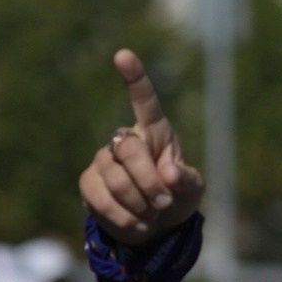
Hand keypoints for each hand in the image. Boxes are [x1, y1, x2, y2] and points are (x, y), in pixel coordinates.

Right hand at [80, 49, 203, 245]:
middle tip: (164, 203)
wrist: (153, 227)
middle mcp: (126, 140)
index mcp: (155, 132)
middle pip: (130, 150)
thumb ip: (186, 180)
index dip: (135, 78)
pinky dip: (123, 217)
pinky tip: (137, 223)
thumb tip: (170, 174)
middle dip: (149, 183)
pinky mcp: (89, 183)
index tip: (123, 55)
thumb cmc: (175, 197)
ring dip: (139, 204)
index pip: (144, 101)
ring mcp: (104, 160)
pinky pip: (101, 198)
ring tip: (152, 215)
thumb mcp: (192, 190)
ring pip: (115, 178)